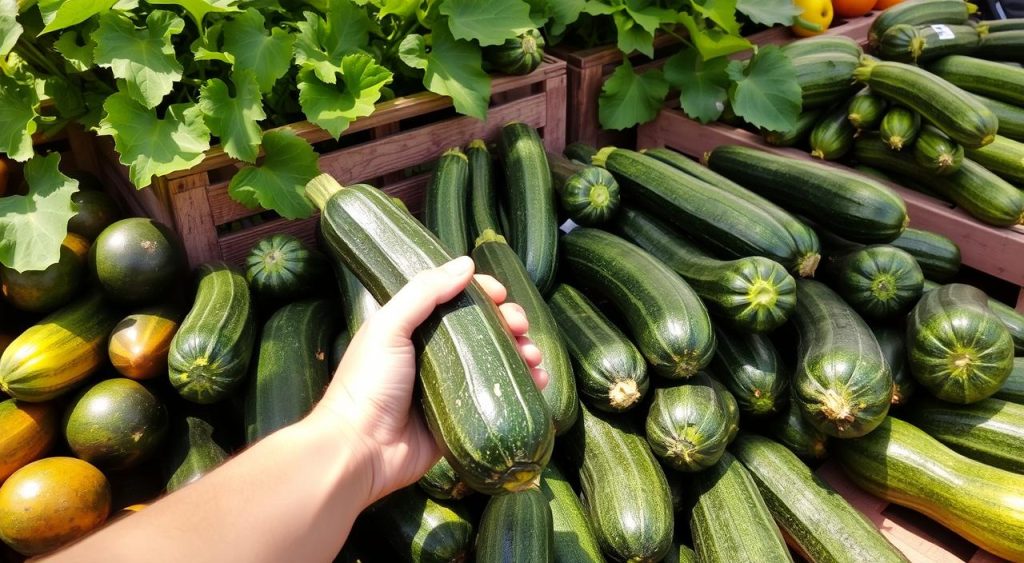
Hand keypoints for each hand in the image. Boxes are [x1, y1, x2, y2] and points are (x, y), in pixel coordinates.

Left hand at [311, 256, 546, 506]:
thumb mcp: (389, 327)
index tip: (501, 294)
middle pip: (483, 329)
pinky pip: (497, 397)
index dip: (482, 293)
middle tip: (521, 327)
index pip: (456, 300)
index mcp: (414, 328)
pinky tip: (538, 381)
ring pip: (496, 361)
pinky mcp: (462, 416)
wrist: (361, 449)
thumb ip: (424, 292)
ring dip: (521, 352)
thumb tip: (466, 264)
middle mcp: (435, 354)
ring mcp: (451, 386)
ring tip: (533, 356)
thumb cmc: (368, 383)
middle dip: (509, 323)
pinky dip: (522, 387)